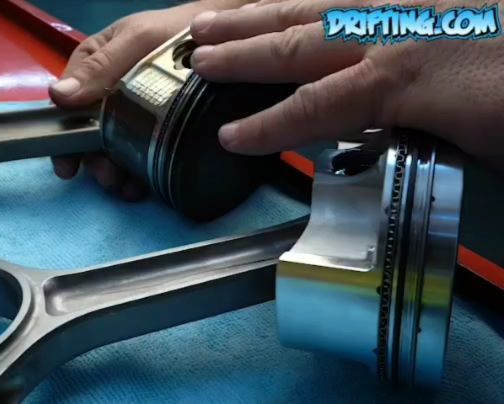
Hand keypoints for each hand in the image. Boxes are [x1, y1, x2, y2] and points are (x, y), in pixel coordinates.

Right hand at [49, 1, 250, 199]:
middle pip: (87, 136)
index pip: (66, 108)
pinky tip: (141, 186)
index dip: (63, 138)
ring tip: (127, 187)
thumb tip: (58, 97)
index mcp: (91, 69)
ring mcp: (128, 115)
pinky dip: (136, 175)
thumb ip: (100, 67)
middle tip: (108, 177)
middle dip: (94, 161)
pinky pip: (137, 156)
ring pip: (111, 151)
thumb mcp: (136, 40)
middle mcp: (104, 95)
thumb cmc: (173, 32)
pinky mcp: (152, 131)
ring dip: (114, 172)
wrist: (222, 40)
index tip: (68, 166)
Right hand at [190, 0, 503, 171]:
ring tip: (214, 15)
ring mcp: (402, 4)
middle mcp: (389, 31)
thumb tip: (375, 134)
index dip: (267, 127)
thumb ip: (417, 134)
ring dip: (260, 13)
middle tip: (196, 53)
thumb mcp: (480, 143)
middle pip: (297, 42)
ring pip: (314, 4)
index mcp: (398, 79)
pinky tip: (293, 0)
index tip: (227, 138)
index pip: (312, 108)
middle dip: (242, 51)